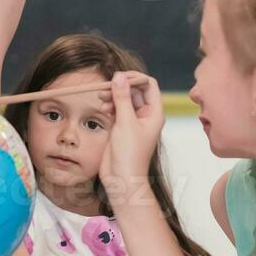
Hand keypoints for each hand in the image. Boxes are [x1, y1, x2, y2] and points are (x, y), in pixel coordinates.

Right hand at [101, 70, 164, 186]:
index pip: (149, 85)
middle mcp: (145, 116)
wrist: (122, 179)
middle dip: (120, 86)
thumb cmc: (129, 155)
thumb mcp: (125, 122)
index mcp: (154, 113)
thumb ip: (122, 98)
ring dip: (113, 96)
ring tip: (102, 99)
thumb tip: (118, 77)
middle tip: (105, 87)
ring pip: (124, 99)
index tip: (119, 78)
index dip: (135, 78)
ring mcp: (133, 122)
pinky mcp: (121, 127)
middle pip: (135, 90)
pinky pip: (117, 109)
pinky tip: (103, 109)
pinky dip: (110, 105)